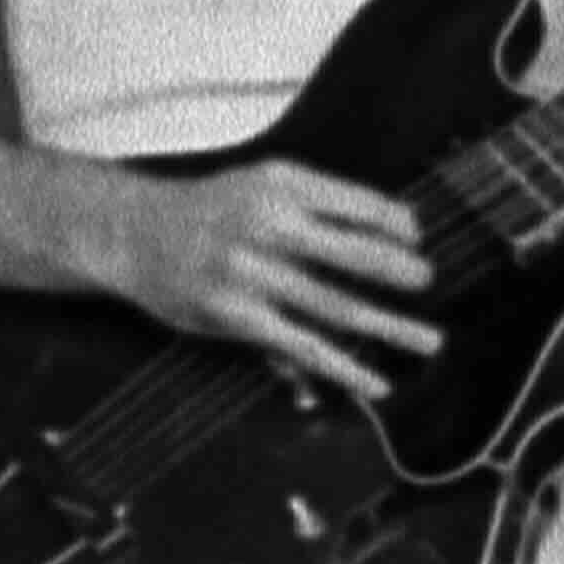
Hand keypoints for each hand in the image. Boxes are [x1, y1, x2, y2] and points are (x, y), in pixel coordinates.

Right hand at [104, 159, 437, 400]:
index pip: (361, 205)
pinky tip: (375, 382)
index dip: (397, 224)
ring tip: (431, 342)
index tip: (417, 237)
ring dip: (392, 327)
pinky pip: (303, 346)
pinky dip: (345, 367)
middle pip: (356, 255)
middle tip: (429, 281)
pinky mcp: (237, 317)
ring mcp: (253, 274)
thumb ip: (323, 201)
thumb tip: (400, 225)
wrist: (132, 232)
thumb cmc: (210, 208)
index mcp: (284, 186)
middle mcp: (270, 227)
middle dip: (400, 271)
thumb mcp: (263, 182)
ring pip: (339, 306)